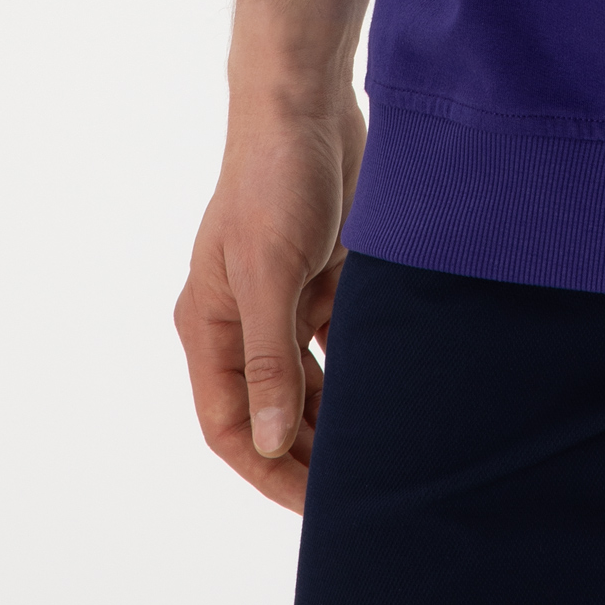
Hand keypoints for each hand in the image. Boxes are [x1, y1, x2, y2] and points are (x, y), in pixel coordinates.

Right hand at [173, 93, 365, 513]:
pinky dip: (363, 365)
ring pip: (312, 379)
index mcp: (209, 325)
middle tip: (361, 488)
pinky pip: (342, 339)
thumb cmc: (273, 178)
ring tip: (382, 450)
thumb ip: (272, 358)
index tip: (316, 503)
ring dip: (339, 413)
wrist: (310, 100)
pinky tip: (395, 390)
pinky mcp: (325, 274)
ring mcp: (287, 297)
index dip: (269, 467)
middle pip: (274, 409)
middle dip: (309, 450)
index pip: (231, 423)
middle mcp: (244, 320)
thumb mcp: (270, 271)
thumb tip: (272, 440)